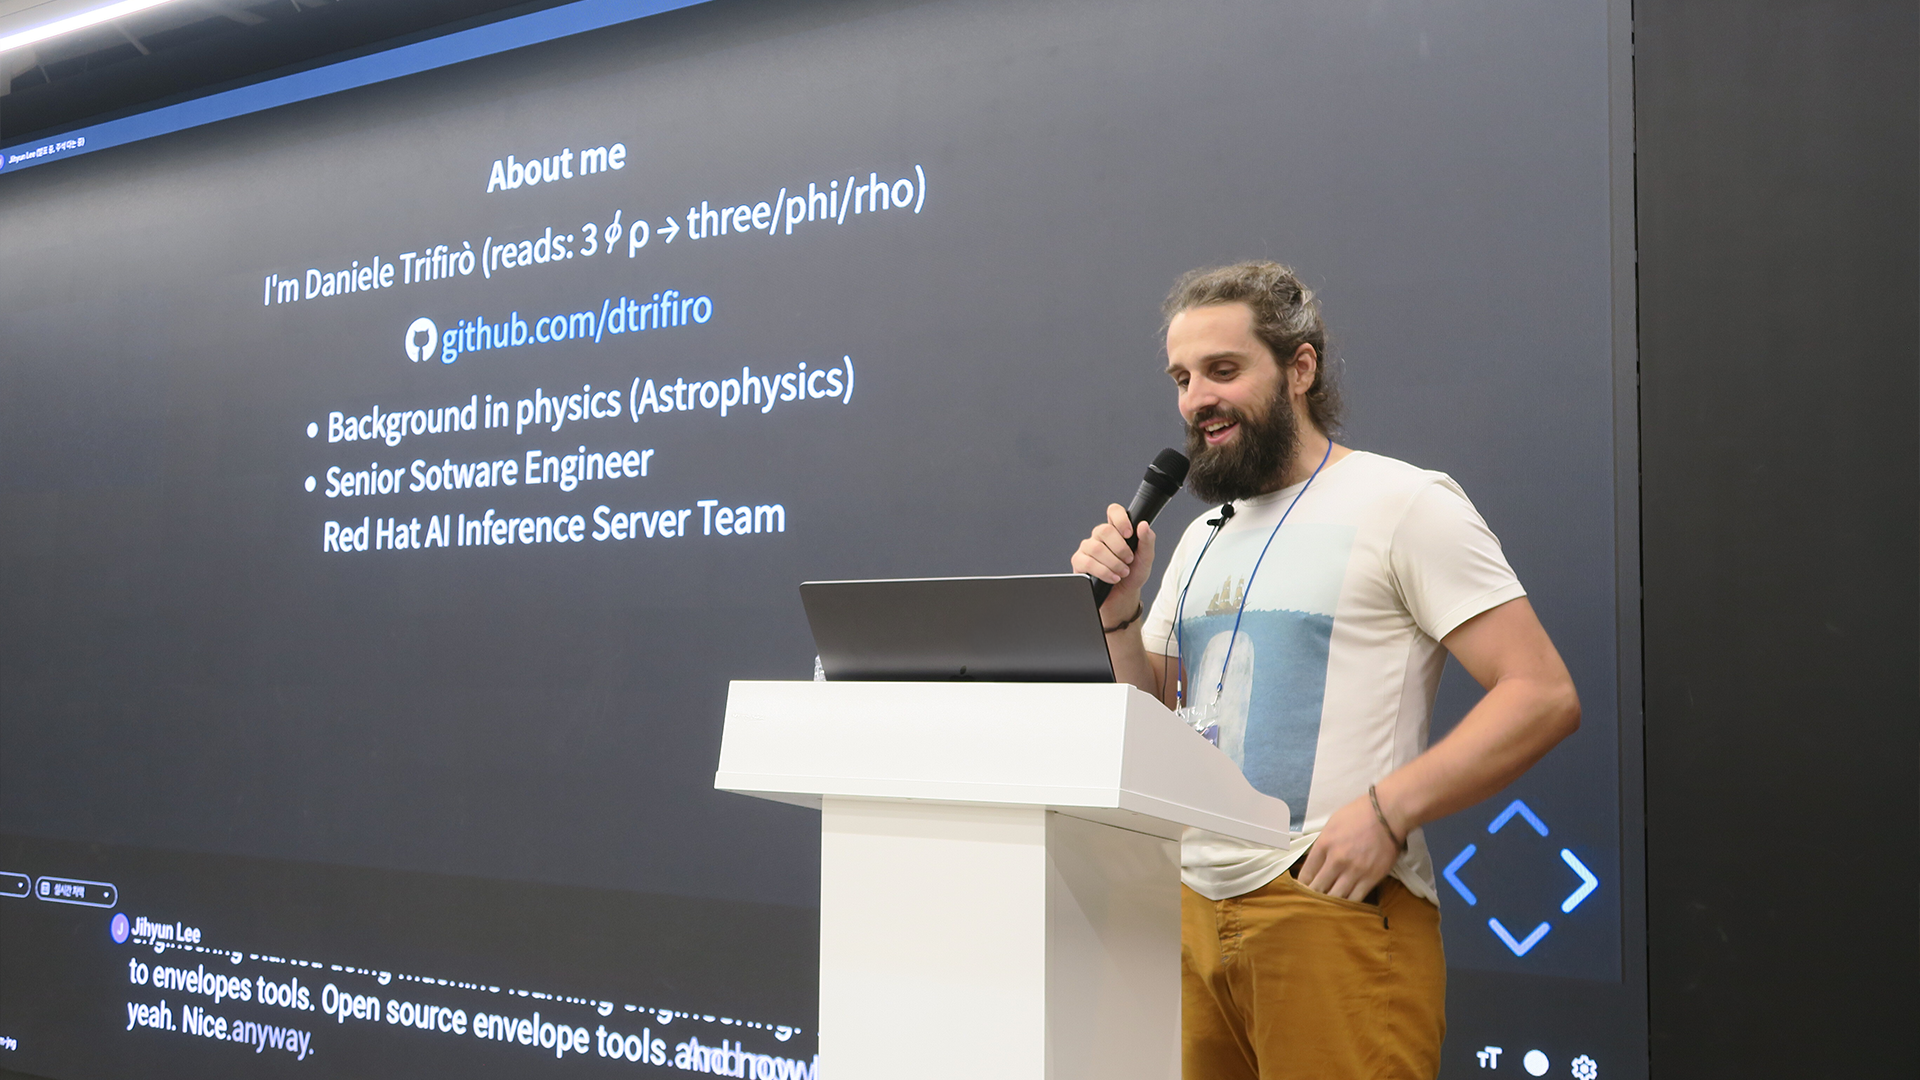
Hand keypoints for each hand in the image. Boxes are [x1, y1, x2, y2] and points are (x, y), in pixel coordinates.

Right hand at [1070, 504, 1156, 622]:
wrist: (1123, 597)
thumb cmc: (1133, 575)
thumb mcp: (1146, 559)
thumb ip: (1147, 541)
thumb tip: (1143, 525)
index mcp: (1116, 530)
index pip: (1114, 511)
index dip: (1120, 519)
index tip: (1129, 534)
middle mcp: (1100, 536)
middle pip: (1104, 530)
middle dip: (1120, 548)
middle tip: (1129, 560)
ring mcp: (1088, 548)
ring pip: (1096, 548)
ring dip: (1113, 563)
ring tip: (1122, 572)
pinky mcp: (1079, 562)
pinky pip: (1087, 562)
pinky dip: (1104, 572)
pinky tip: (1112, 578)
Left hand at [1297, 794, 1401, 901]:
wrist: (1388, 813)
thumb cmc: (1359, 814)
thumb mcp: (1332, 824)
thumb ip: (1323, 844)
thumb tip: (1316, 861)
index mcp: (1324, 844)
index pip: (1306, 873)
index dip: (1303, 884)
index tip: (1304, 888)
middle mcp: (1337, 860)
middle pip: (1318, 888)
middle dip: (1314, 895)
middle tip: (1314, 900)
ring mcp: (1354, 870)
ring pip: (1336, 897)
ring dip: (1331, 902)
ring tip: (1329, 904)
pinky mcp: (1371, 878)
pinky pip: (1355, 899)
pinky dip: (1349, 903)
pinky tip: (1346, 903)